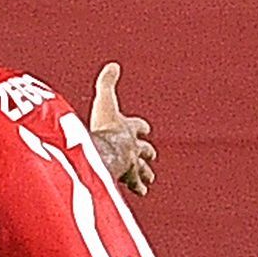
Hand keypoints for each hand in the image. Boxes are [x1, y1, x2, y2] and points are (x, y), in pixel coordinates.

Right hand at [87, 61, 155, 196]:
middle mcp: (134, 147)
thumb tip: (113, 64)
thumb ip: (107, 83)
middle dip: (147, 152)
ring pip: (142, 169)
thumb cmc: (105, 127)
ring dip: (145, 172)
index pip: (138, 126)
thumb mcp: (105, 101)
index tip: (145, 128)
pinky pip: (135, 183)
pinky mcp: (129, 177)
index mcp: (128, 128)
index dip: (140, 126)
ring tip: (150, 178)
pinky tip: (143, 192)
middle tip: (152, 155)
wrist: (108, 152)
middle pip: (144, 149)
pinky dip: (138, 187)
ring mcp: (133, 163)